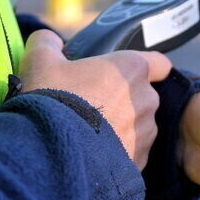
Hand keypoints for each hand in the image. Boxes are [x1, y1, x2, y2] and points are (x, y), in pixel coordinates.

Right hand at [18, 30, 171, 168]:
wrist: (51, 153)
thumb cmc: (51, 100)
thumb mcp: (39, 62)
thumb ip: (47, 43)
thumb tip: (50, 40)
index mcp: (132, 69)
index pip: (160, 63)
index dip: (149, 67)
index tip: (128, 75)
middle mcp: (147, 98)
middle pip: (144, 95)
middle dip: (125, 99)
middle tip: (94, 105)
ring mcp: (146, 131)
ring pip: (140, 125)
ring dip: (123, 127)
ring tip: (91, 133)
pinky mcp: (140, 159)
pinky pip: (134, 151)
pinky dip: (119, 151)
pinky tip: (95, 153)